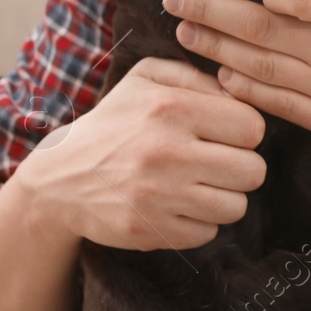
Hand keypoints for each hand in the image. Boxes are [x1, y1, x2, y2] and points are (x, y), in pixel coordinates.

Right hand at [16, 57, 267, 251]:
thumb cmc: (115, 122)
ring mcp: (156, 196)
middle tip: (217, 163)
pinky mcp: (147, 231)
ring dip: (223, 197)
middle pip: (253, 171)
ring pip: (236, 206)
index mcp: (171, 108)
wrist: (58, 179)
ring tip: (197, 185)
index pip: (253, 128)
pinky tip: (177, 205)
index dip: (244, 132)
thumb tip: (239, 95)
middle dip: (241, 167)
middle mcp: (165, 152)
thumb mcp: (147, 78)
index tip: (224, 134)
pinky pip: (207, 233)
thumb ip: (198, 77)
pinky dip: (199, 222)